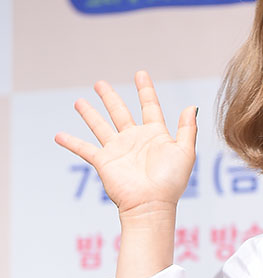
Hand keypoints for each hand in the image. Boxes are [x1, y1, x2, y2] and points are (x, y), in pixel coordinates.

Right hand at [55, 70, 196, 218]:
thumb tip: (190, 107)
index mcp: (155, 135)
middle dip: (110, 97)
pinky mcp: (104, 161)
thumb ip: (187, 129)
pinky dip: (70, 142)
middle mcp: (135, 140)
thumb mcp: (185, 153)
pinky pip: (84, 149)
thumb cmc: (170, 182)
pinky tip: (58, 135)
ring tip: (79, 101)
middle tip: (99, 83)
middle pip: (120, 112)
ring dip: (89, 114)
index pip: (149, 106)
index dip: (145, 90)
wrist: (151, 204)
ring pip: (100, 126)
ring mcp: (118, 150)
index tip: (140, 73)